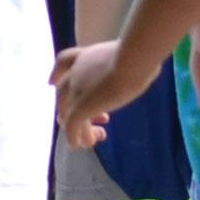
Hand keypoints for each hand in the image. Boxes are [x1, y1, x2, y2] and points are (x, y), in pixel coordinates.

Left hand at [51, 17, 166, 130]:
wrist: (132, 60)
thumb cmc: (140, 55)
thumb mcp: (132, 55)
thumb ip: (129, 62)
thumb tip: (147, 66)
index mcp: (87, 55)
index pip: (64, 61)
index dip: (57, 73)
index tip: (52, 82)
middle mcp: (76, 71)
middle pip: (63, 92)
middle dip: (74, 108)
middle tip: (101, 120)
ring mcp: (76, 89)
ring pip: (68, 112)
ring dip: (80, 128)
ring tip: (94, 139)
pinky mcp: (80, 107)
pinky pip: (72, 126)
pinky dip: (75, 137)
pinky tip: (83, 144)